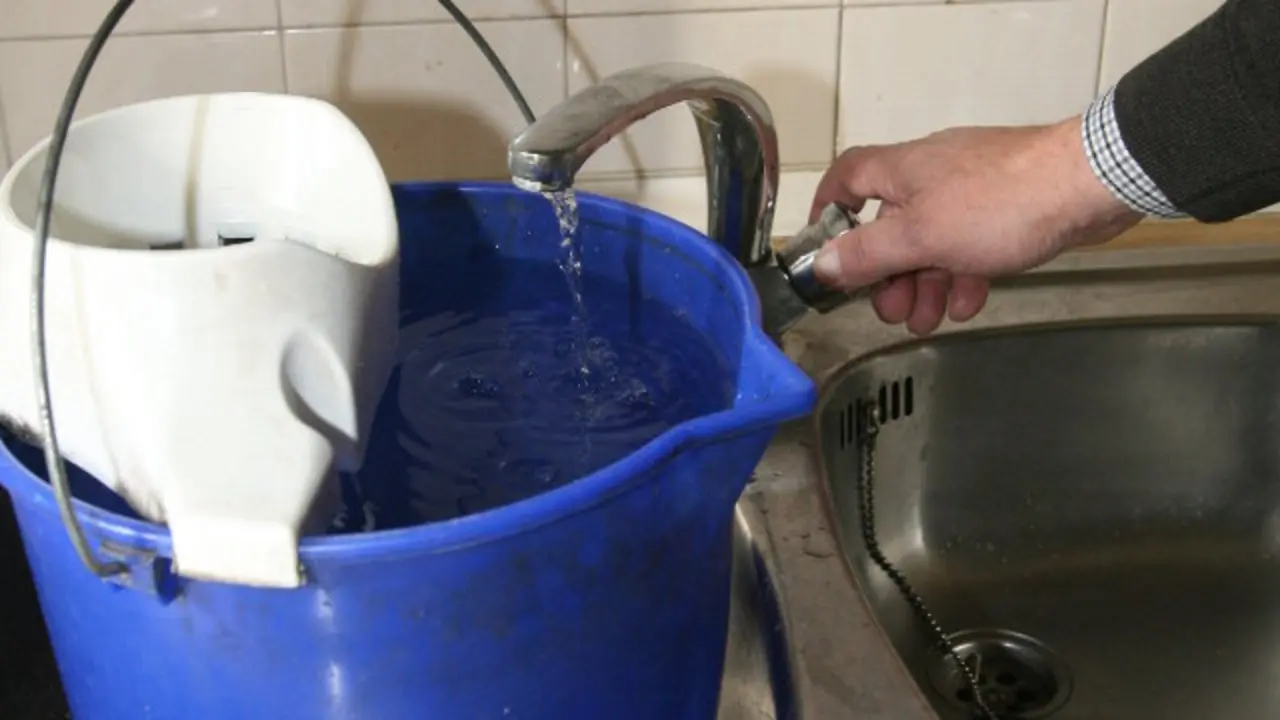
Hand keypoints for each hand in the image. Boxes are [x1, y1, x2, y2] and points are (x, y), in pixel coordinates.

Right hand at [810, 117, 1142, 335]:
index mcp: (902, 170)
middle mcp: (931, 174)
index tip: (825, 249)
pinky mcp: (1006, 206)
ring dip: (925, 283)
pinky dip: (964, 273)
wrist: (1087, 185)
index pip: (847, 177)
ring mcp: (971, 190)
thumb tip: (823, 264)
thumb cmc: (999, 203)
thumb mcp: (920, 237)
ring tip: (928, 319)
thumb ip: (869, 253)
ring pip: (932, 241)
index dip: (828, 209)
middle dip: (888, 273)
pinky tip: (971, 302)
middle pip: (891, 224)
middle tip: (891, 309)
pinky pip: (971, 243)